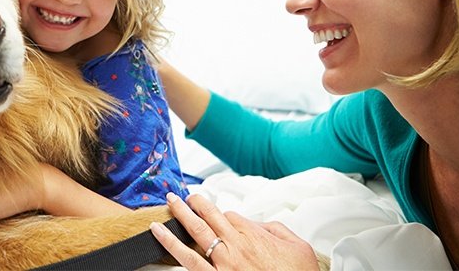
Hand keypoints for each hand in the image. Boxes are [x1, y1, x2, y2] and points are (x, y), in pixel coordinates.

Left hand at [150, 192, 319, 269]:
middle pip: (208, 216)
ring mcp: (223, 263)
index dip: (223, 214)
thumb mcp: (298, 246)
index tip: (220, 217)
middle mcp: (235, 246)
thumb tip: (261, 225)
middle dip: (193, 203)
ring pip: (195, 232)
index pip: (229, 215)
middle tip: (181, 196)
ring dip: (179, 215)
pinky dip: (172, 246)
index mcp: (253, 235)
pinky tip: (160, 235)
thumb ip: (276, 230)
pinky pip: (189, 262)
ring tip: (169, 203)